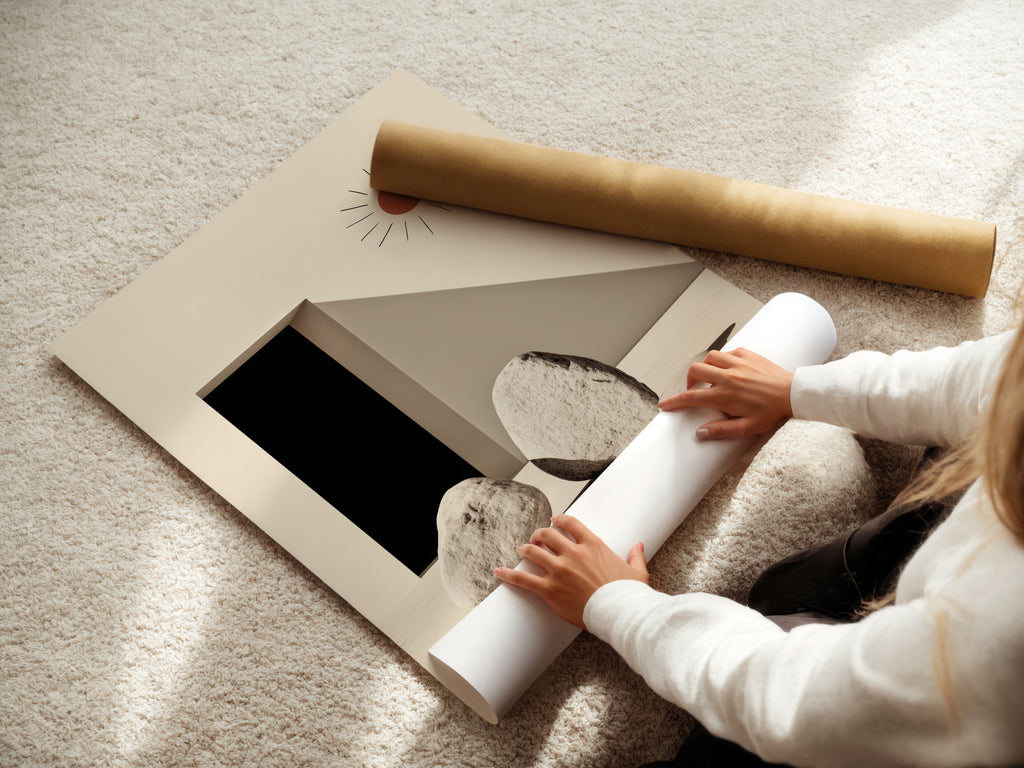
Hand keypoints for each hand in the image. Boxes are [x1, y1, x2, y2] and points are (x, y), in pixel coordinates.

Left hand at [494, 515, 647, 629]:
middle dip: (539, 534)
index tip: (553, 520)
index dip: (559, 520)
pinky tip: (498, 572)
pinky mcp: (549, 589)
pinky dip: (508, 574)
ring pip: (533, 552)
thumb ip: (635, 556)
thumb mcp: (636, 572)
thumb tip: (639, 545)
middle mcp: (573, 553)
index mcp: (593, 545)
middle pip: (547, 535)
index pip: (570, 523)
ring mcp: (559, 571)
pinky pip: (523, 579)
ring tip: (521, 550)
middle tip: (535, 538)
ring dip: (525, 549)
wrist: (620, 613)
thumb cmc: (628, 595)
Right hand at [658, 347, 793, 439]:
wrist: (794, 394)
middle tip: (695, 390)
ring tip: (711, 378)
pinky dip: (723, 359)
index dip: (674, 402)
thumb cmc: (773, 412)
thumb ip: (722, 430)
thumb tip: (700, 433)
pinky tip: (728, 369)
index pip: (691, 398)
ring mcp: (738, 363)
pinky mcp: (748, 354)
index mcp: (725, 395)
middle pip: (695, 371)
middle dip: (689, 380)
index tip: (665, 405)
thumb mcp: (747, 428)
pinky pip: (727, 352)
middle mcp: (728, 376)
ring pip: (709, 357)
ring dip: (705, 367)